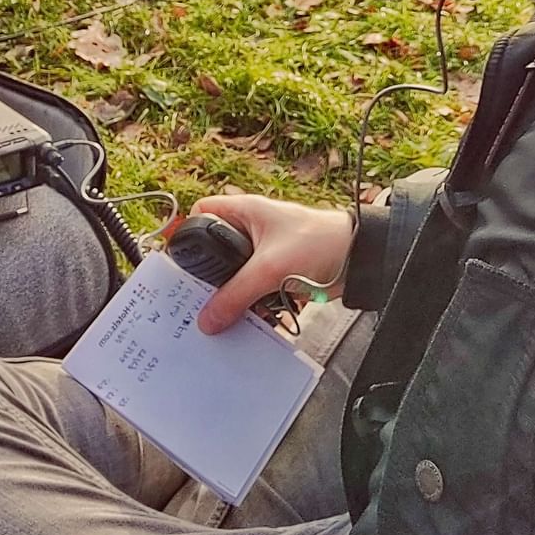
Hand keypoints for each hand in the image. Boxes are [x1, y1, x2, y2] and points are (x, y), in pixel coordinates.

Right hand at [187, 193, 353, 333]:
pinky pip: (251, 290)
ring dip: (229, 297)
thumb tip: (207, 319)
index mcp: (245, 211)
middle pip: (214, 251)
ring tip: (216, 320)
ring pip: (233, 275)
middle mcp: (250, 228)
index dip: (186, 233)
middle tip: (192, 301)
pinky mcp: (275, 273)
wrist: (358, 259)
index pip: (202, 213)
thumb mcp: (269, 267)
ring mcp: (263, 252)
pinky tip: (242, 323)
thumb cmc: (319, 241)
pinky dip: (247, 305)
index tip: (176, 262)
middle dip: (206, 277)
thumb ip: (235, 294)